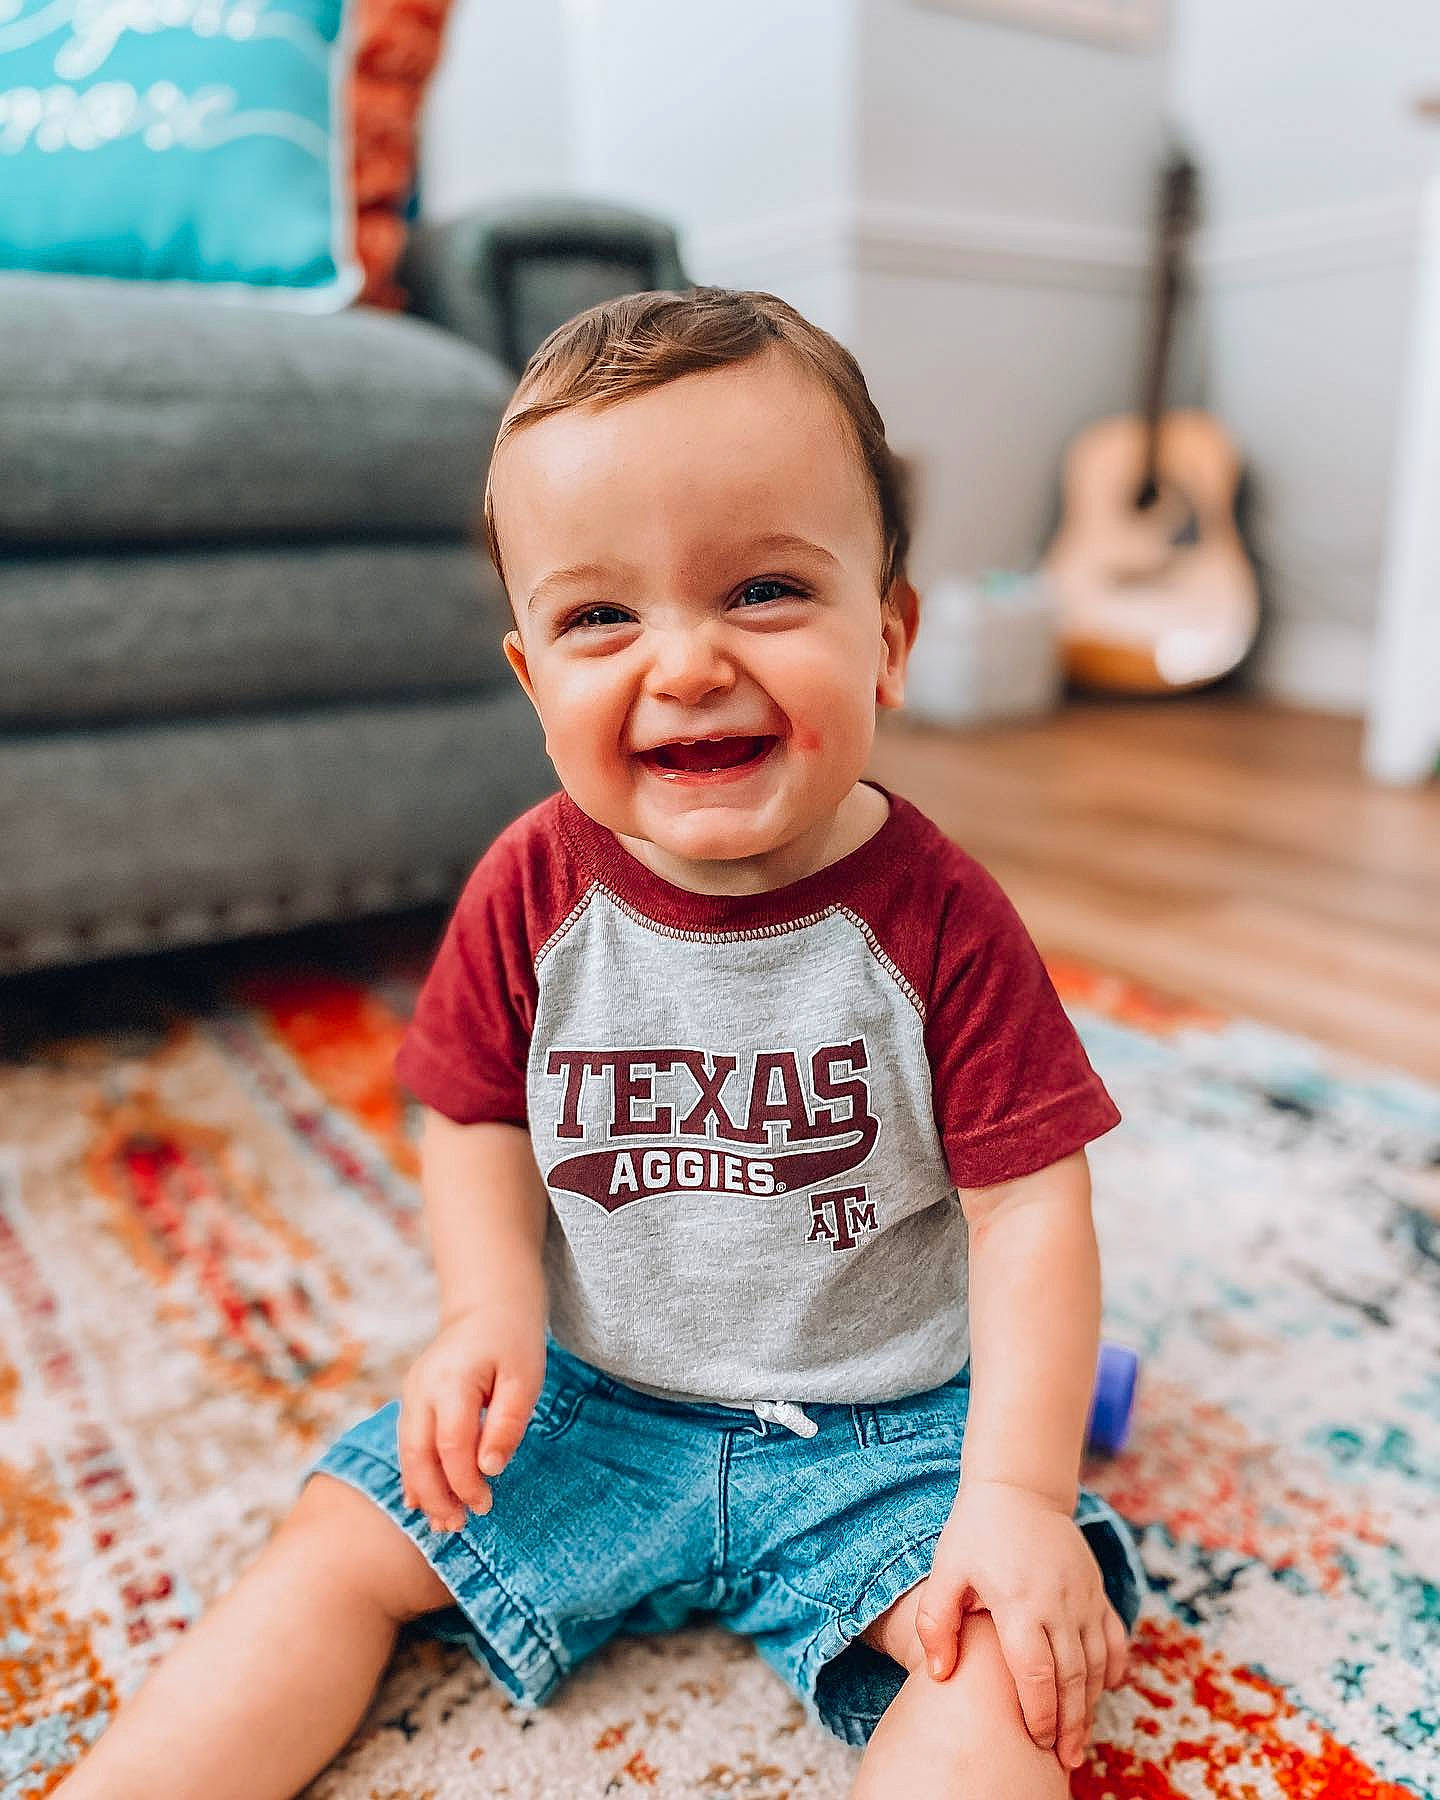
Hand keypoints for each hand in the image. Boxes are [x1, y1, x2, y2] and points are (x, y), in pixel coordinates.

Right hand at [397, 1302, 545, 1531]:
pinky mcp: (413, 1397)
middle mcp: (422, 1388)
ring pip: (407, 1451)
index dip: (465, 1483)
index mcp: (452, 1381)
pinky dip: (415, 1472)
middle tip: (456, 1528)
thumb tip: (490, 1470)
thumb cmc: (513, 1341)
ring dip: (423, 1489)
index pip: (451, 1446)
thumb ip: (508, 1424)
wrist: (488, 1305)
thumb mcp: (525, 1379)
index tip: (485, 1505)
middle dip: (435, 1496)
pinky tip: (421, 1500)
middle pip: (418, 1454)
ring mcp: (412, 1392)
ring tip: (442, 1523)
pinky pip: (408, 1441)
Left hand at [913, 1479, 1128, 1769]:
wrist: (1019, 1487)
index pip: (1035, 1672)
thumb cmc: (976, 1530)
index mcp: (1019, 1602)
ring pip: (1096, 1663)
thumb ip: (936, 1621)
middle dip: (1069, 1724)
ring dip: (1091, 1704)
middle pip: (1072, 1677)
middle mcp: (1058, 1603)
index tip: (1035, 1742)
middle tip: (1065, 1760)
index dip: (1038, 1712)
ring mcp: (1083, 1596)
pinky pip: (1113, 1636)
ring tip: (1080, 1740)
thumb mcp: (946, 1569)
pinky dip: (1114, 1667)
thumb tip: (939, 1673)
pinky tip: (1107, 1690)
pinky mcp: (1096, 1589)